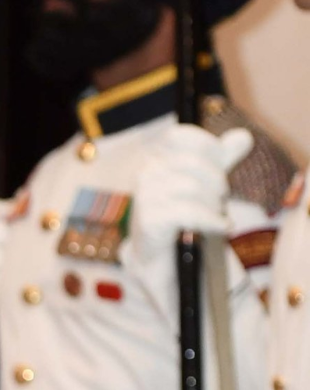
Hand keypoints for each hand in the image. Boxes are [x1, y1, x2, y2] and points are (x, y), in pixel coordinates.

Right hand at [132, 124, 253, 244]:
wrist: (160, 253)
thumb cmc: (183, 212)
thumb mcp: (206, 181)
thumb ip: (223, 157)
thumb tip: (244, 136)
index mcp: (156, 158)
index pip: (179, 135)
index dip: (207, 146)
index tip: (222, 163)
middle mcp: (145, 173)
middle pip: (192, 162)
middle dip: (216, 180)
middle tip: (222, 197)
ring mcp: (144, 197)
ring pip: (192, 188)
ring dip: (215, 204)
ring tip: (217, 215)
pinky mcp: (149, 221)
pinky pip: (189, 213)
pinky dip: (213, 221)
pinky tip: (225, 226)